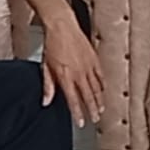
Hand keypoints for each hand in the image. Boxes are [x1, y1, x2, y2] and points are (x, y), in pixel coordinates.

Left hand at [41, 13, 104, 128]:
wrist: (62, 26)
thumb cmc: (52, 44)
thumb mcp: (46, 66)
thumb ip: (48, 86)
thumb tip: (46, 101)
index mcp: (66, 77)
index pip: (73, 100)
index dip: (77, 113)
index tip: (80, 122)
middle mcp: (79, 74)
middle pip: (88, 97)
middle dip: (91, 110)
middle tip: (95, 119)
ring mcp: (88, 66)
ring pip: (96, 88)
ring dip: (99, 100)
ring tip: (100, 109)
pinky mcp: (94, 59)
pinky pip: (100, 75)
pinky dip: (102, 84)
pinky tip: (103, 90)